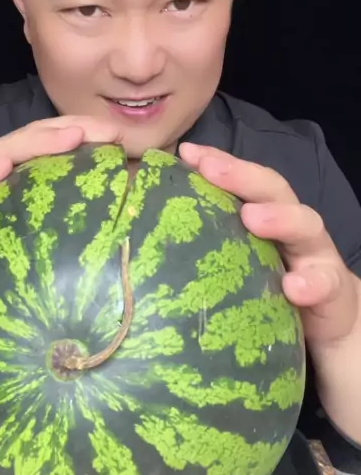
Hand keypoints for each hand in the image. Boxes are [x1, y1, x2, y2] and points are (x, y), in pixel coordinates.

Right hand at [0, 116, 121, 263]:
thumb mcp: (41, 232)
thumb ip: (72, 213)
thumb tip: (123, 209)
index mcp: (28, 172)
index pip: (60, 144)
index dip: (91, 135)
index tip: (123, 137)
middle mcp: (3, 166)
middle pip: (38, 139)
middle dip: (74, 130)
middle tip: (108, 131)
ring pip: (7, 150)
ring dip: (38, 142)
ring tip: (70, 137)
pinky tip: (2, 166)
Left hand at [179, 142, 359, 349]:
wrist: (325, 322)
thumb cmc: (268, 285)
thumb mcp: (236, 260)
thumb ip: (205, 241)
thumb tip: (143, 232)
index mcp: (264, 216)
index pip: (242, 180)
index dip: (218, 162)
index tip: (186, 152)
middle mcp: (291, 226)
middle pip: (273, 190)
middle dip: (242, 176)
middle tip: (210, 169)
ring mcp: (314, 255)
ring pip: (305, 225)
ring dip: (279, 218)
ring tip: (252, 218)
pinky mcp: (332, 290)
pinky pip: (325, 284)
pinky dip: (310, 283)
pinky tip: (293, 287)